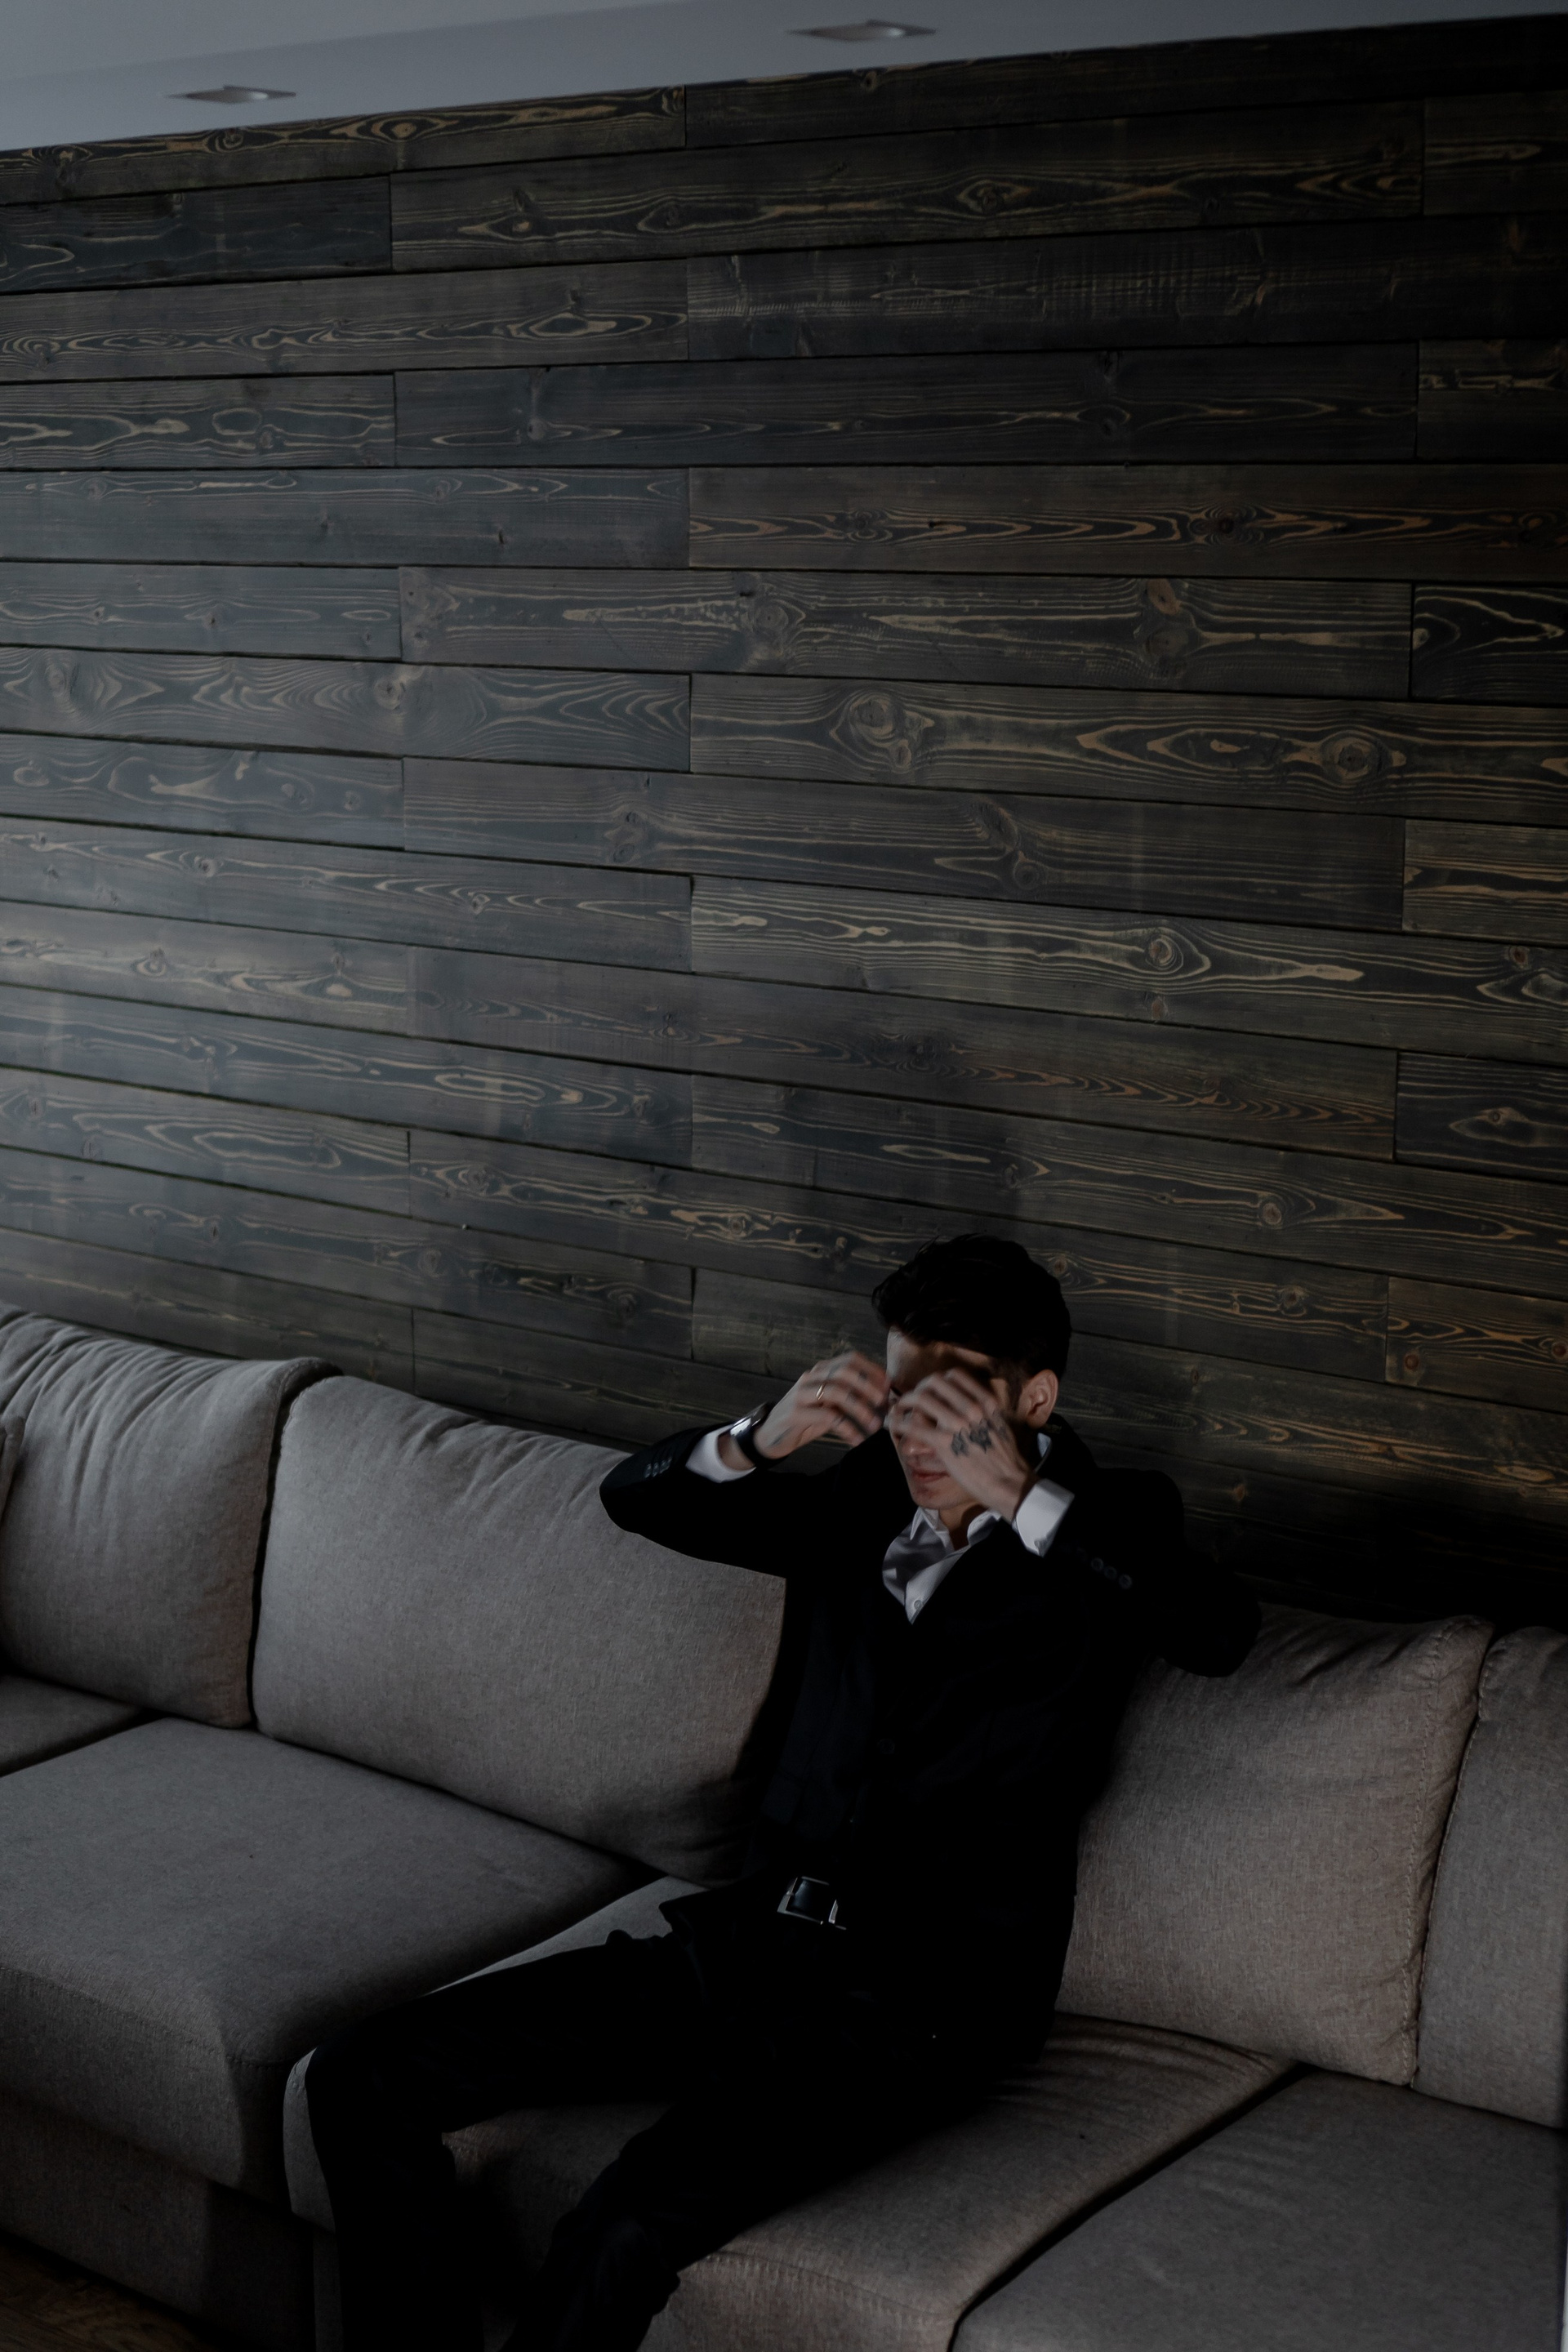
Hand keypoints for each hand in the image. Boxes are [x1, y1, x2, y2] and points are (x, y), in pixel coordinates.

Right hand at [720, 1351, 890, 1467]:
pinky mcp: (796, 1414)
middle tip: (883, 1403)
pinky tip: (856, 1440)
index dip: (872, 1370)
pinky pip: (828, 1416)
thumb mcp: (829, 1405)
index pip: (850, 1359)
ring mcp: (801, 1394)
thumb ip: (849, 1398)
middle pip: (844, 1371)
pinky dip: (847, 1428)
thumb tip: (883, 1398)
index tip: (888, 1386)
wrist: (771, 1436)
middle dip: (868, 1386)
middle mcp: (810, 1377)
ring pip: (837, 1392)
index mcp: (820, 1371)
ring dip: (860, 1408)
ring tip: (874, 1425)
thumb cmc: (806, 1420)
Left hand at [888, 1369, 1034, 1517]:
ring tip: (897, 1410)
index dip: (937, 1381)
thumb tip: (965, 1410)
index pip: (955, 1375)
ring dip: (904, 1403)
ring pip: (921, 1399)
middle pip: (934, 1382)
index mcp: (986, 1402)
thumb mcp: (1000, 1425)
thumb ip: (983, 1413)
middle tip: (910, 1399)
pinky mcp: (944, 1443)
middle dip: (918, 1388)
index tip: (929, 1390)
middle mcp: (972, 1407)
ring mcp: (957, 1424)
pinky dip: (898, 1423)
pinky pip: (914, 1426)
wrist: (1009, 1483)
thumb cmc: (1005, 1460)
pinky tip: (894, 1426)